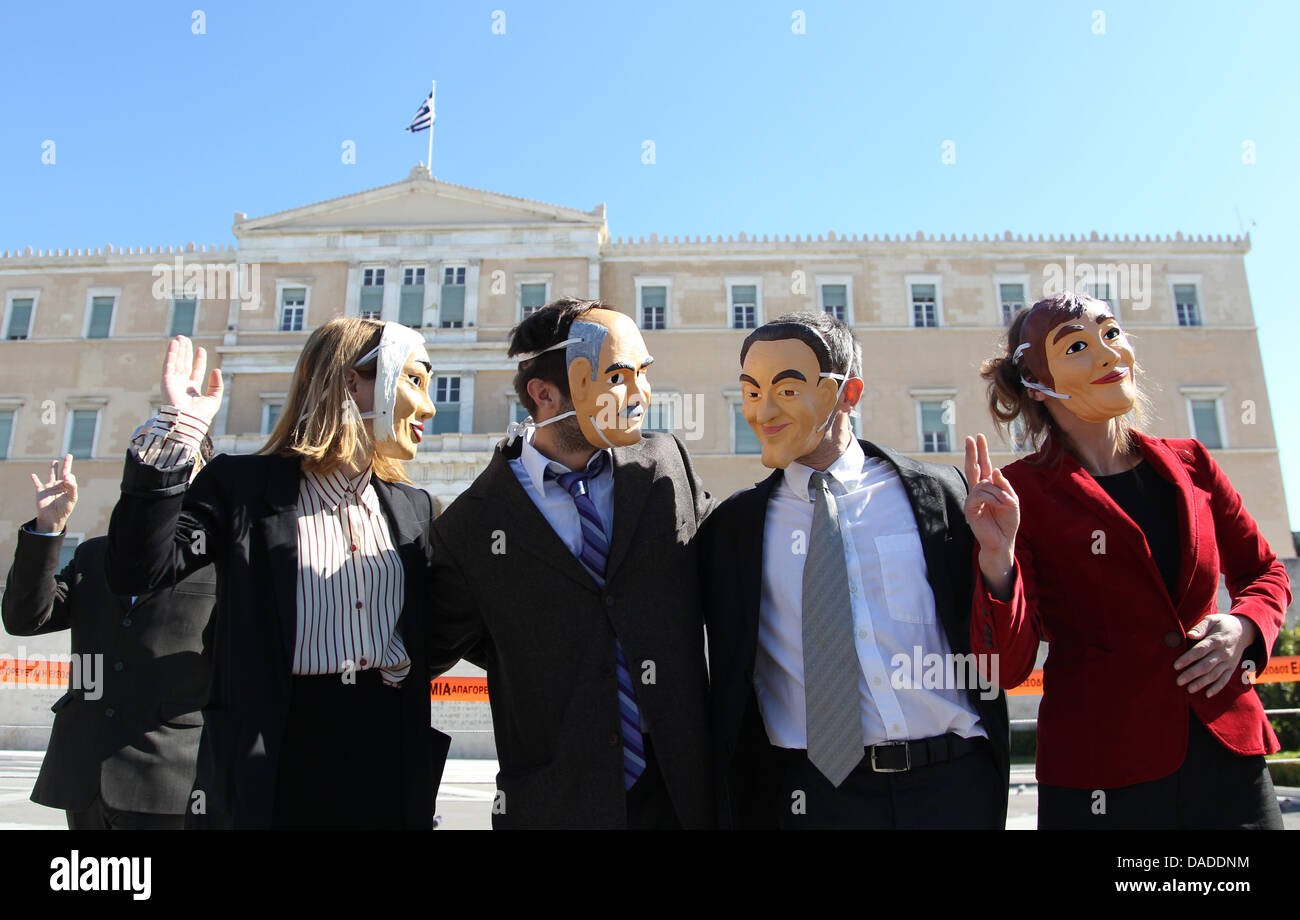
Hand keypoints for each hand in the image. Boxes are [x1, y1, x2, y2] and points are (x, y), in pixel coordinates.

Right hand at [32, 454, 76, 532]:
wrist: (53, 518)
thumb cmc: (65, 509)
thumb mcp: (71, 498)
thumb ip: (72, 487)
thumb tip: (68, 476)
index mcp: (68, 487)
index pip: (70, 477)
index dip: (69, 476)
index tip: (67, 478)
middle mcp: (60, 486)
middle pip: (64, 473)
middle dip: (67, 464)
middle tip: (69, 455)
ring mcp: (50, 488)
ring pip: (52, 475)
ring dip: (53, 468)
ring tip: (55, 461)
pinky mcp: (40, 491)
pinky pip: (37, 483)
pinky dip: (34, 479)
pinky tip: (32, 475)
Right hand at [160, 335, 222, 428]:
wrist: (188, 422)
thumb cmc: (201, 415)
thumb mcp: (214, 399)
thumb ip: (217, 385)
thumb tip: (216, 370)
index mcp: (192, 390)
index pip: (195, 371)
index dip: (198, 360)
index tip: (201, 349)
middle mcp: (181, 385)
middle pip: (184, 364)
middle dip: (185, 352)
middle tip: (186, 339)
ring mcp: (173, 383)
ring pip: (176, 362)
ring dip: (178, 350)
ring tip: (180, 338)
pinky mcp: (166, 382)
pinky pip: (168, 365)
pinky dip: (171, 354)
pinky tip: (174, 344)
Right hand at [963, 434, 1019, 597]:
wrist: (1003, 541)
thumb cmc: (1007, 522)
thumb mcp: (1012, 500)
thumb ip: (1003, 485)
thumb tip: (993, 470)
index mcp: (989, 487)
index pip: (983, 466)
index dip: (981, 452)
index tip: (977, 437)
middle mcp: (978, 490)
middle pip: (973, 467)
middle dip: (973, 452)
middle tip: (970, 437)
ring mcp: (972, 499)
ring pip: (983, 484)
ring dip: (999, 493)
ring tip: (1006, 504)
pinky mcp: (969, 508)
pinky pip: (980, 494)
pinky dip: (993, 498)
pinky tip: (999, 505)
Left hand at [1175, 613, 1258, 697]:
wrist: (1244, 630)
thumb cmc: (1222, 624)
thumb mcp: (1213, 619)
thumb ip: (1201, 627)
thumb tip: (1190, 635)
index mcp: (1216, 640)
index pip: (1200, 651)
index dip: (1188, 658)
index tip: (1176, 666)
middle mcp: (1223, 653)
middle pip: (1206, 665)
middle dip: (1192, 674)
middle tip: (1178, 681)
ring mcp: (1228, 662)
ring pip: (1214, 675)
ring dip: (1202, 683)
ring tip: (1189, 690)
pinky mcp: (1231, 668)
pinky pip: (1225, 680)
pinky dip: (1217, 688)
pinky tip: (1207, 695)